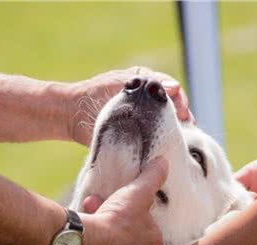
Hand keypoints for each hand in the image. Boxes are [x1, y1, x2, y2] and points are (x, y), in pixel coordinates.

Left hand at [68, 66, 192, 145]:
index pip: (172, 89)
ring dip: (176, 129)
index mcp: (145, 84)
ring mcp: (143, 119)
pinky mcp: (137, 136)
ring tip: (181, 137)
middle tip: (186, 123)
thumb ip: (145, 85)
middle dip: (182, 114)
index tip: (181, 110)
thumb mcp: (120, 85)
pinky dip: (162, 142)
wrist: (71, 115)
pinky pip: (154, 138)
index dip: (180, 99)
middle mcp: (148, 101)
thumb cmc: (93, 95)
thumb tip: (175, 88)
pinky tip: (169, 147)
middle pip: (173, 107)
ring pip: (167, 122)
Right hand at [69, 157, 167, 244]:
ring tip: (89, 208)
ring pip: (110, 243)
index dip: (134, 209)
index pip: (148, 223)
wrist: (86, 240)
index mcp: (153, 242)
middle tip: (102, 203)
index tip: (123, 201)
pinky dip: (90, 243)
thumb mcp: (138, 191)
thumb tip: (164, 163)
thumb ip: (152, 177)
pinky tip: (83, 231)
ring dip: (100, 225)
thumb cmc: (117, 218)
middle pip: (127, 233)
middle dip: (114, 215)